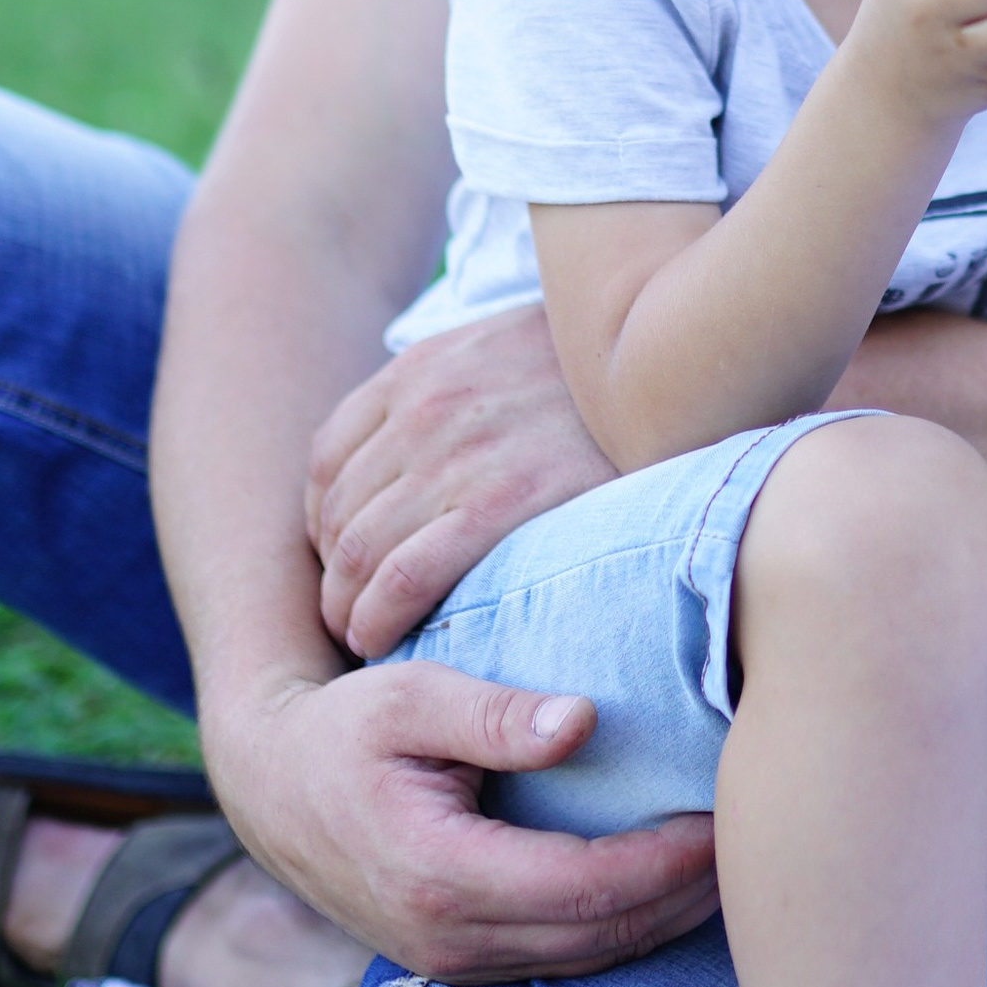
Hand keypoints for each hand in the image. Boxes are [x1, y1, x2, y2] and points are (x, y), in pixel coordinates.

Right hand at [208, 657, 720, 979]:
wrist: (272, 791)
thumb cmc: (344, 729)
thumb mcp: (408, 696)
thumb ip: (493, 711)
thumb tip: (581, 722)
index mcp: (441, 875)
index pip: (587, 887)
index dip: (666, 861)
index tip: (723, 815)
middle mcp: (448, 940)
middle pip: (602, 935)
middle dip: (685, 895)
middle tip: (754, 838)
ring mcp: (452, 964)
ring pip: (590, 959)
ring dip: (664, 918)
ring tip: (729, 862)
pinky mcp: (459, 965)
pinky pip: (563, 960)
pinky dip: (624, 927)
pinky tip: (669, 886)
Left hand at [306, 302, 614, 660]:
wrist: (665, 360)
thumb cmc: (590, 373)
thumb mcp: (500, 347)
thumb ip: (447, 385)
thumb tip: (412, 447)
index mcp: (418, 368)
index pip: (328, 459)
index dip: (322, 521)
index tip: (342, 559)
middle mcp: (424, 406)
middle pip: (337, 513)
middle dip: (331, 576)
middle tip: (346, 614)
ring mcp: (457, 454)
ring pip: (359, 551)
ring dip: (346, 606)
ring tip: (363, 635)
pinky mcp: (503, 501)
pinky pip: (406, 575)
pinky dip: (378, 616)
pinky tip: (381, 639)